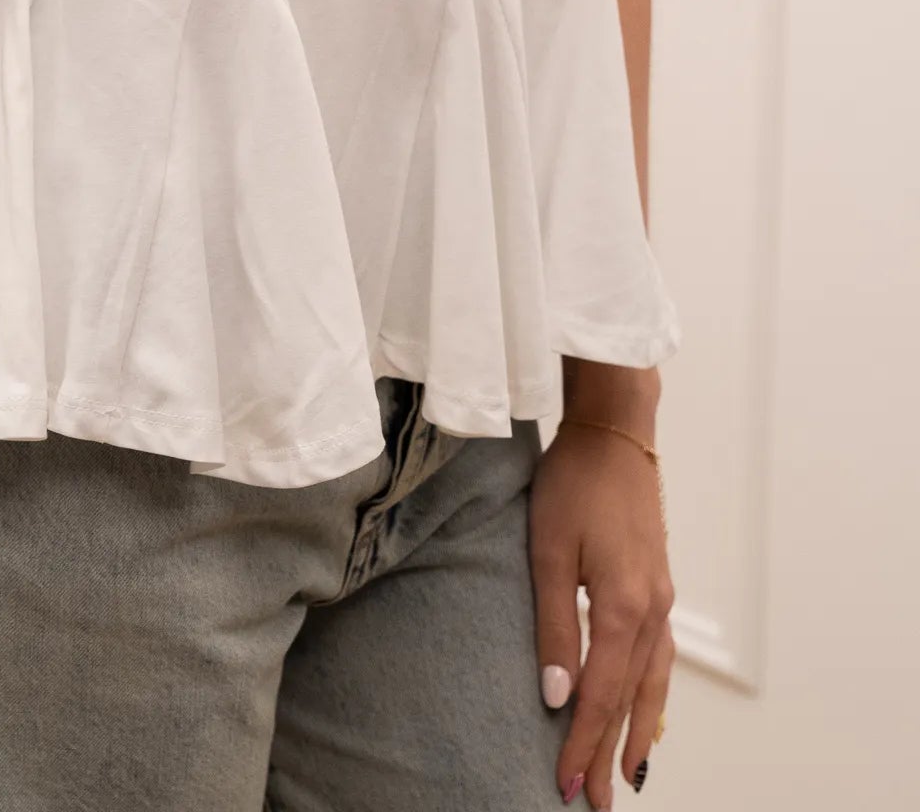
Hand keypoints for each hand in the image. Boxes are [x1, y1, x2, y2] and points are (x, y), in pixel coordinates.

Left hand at [529, 416, 672, 806]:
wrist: (614, 433)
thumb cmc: (573, 483)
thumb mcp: (548, 551)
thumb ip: (553, 625)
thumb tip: (556, 697)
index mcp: (622, 607)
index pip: (598, 695)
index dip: (581, 743)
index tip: (565, 785)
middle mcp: (650, 611)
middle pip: (630, 700)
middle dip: (610, 753)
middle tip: (597, 802)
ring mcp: (660, 598)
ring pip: (653, 683)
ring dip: (638, 730)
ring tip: (628, 774)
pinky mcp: (657, 585)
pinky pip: (660, 656)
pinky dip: (651, 692)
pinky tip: (643, 706)